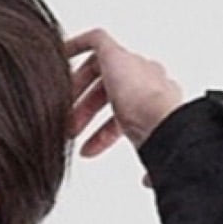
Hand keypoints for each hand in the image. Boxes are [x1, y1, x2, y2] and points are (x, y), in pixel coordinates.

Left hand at [63, 29, 186, 165]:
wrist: (163, 120)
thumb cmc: (162, 139)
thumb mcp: (152, 154)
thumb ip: (150, 167)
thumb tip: (148, 182)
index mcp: (157, 101)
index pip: (124, 114)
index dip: (104, 133)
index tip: (87, 150)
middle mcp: (148, 79)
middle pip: (110, 91)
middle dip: (87, 112)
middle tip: (70, 130)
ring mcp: (133, 64)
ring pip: (100, 71)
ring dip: (79, 93)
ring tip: (61, 113)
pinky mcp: (116, 52)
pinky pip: (95, 41)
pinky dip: (76, 46)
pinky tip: (60, 57)